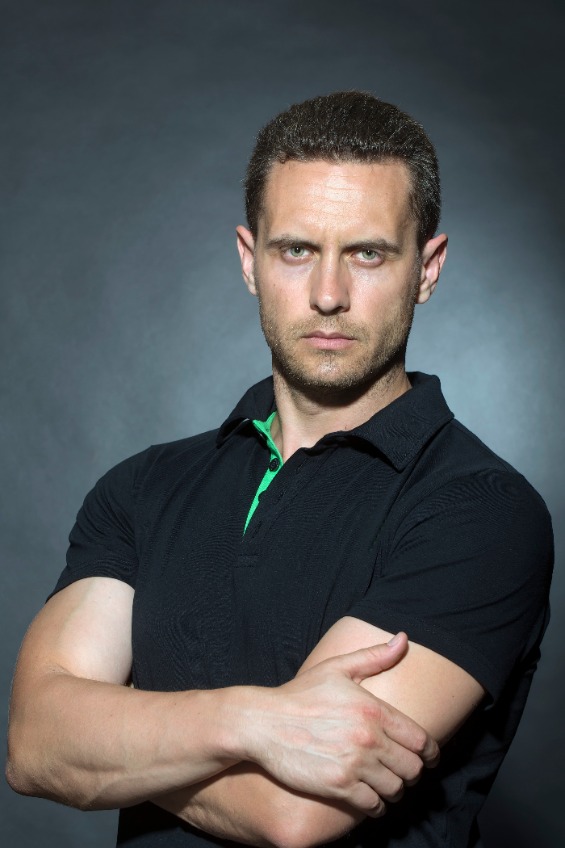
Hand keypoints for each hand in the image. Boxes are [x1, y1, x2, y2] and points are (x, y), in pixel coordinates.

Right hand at [245, 634, 438, 815]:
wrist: (262, 723)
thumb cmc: (299, 695)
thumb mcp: (336, 668)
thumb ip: (374, 656)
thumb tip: (404, 639)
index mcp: (372, 709)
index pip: (420, 739)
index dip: (430, 752)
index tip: (429, 757)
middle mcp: (368, 738)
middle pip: (412, 767)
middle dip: (412, 771)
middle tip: (404, 771)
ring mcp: (354, 764)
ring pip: (396, 788)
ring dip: (395, 789)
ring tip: (388, 784)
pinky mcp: (338, 787)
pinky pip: (374, 806)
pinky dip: (376, 806)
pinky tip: (370, 798)